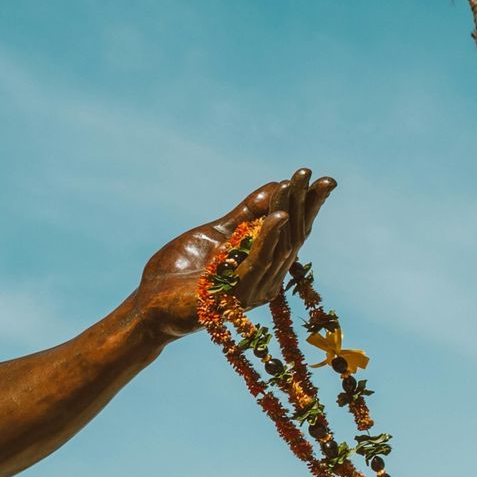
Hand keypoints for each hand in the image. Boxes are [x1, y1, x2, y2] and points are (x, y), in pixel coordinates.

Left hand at [135, 169, 335, 340]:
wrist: (150, 302)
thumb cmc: (183, 270)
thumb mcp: (218, 234)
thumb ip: (246, 215)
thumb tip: (276, 185)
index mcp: (264, 265)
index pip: (293, 232)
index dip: (310, 206)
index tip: (327, 180)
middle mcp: (266, 280)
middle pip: (293, 238)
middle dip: (303, 204)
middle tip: (309, 174)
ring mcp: (252, 290)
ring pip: (278, 247)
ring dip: (286, 213)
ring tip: (292, 185)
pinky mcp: (233, 296)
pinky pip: (256, 263)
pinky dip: (268, 238)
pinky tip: (277, 216)